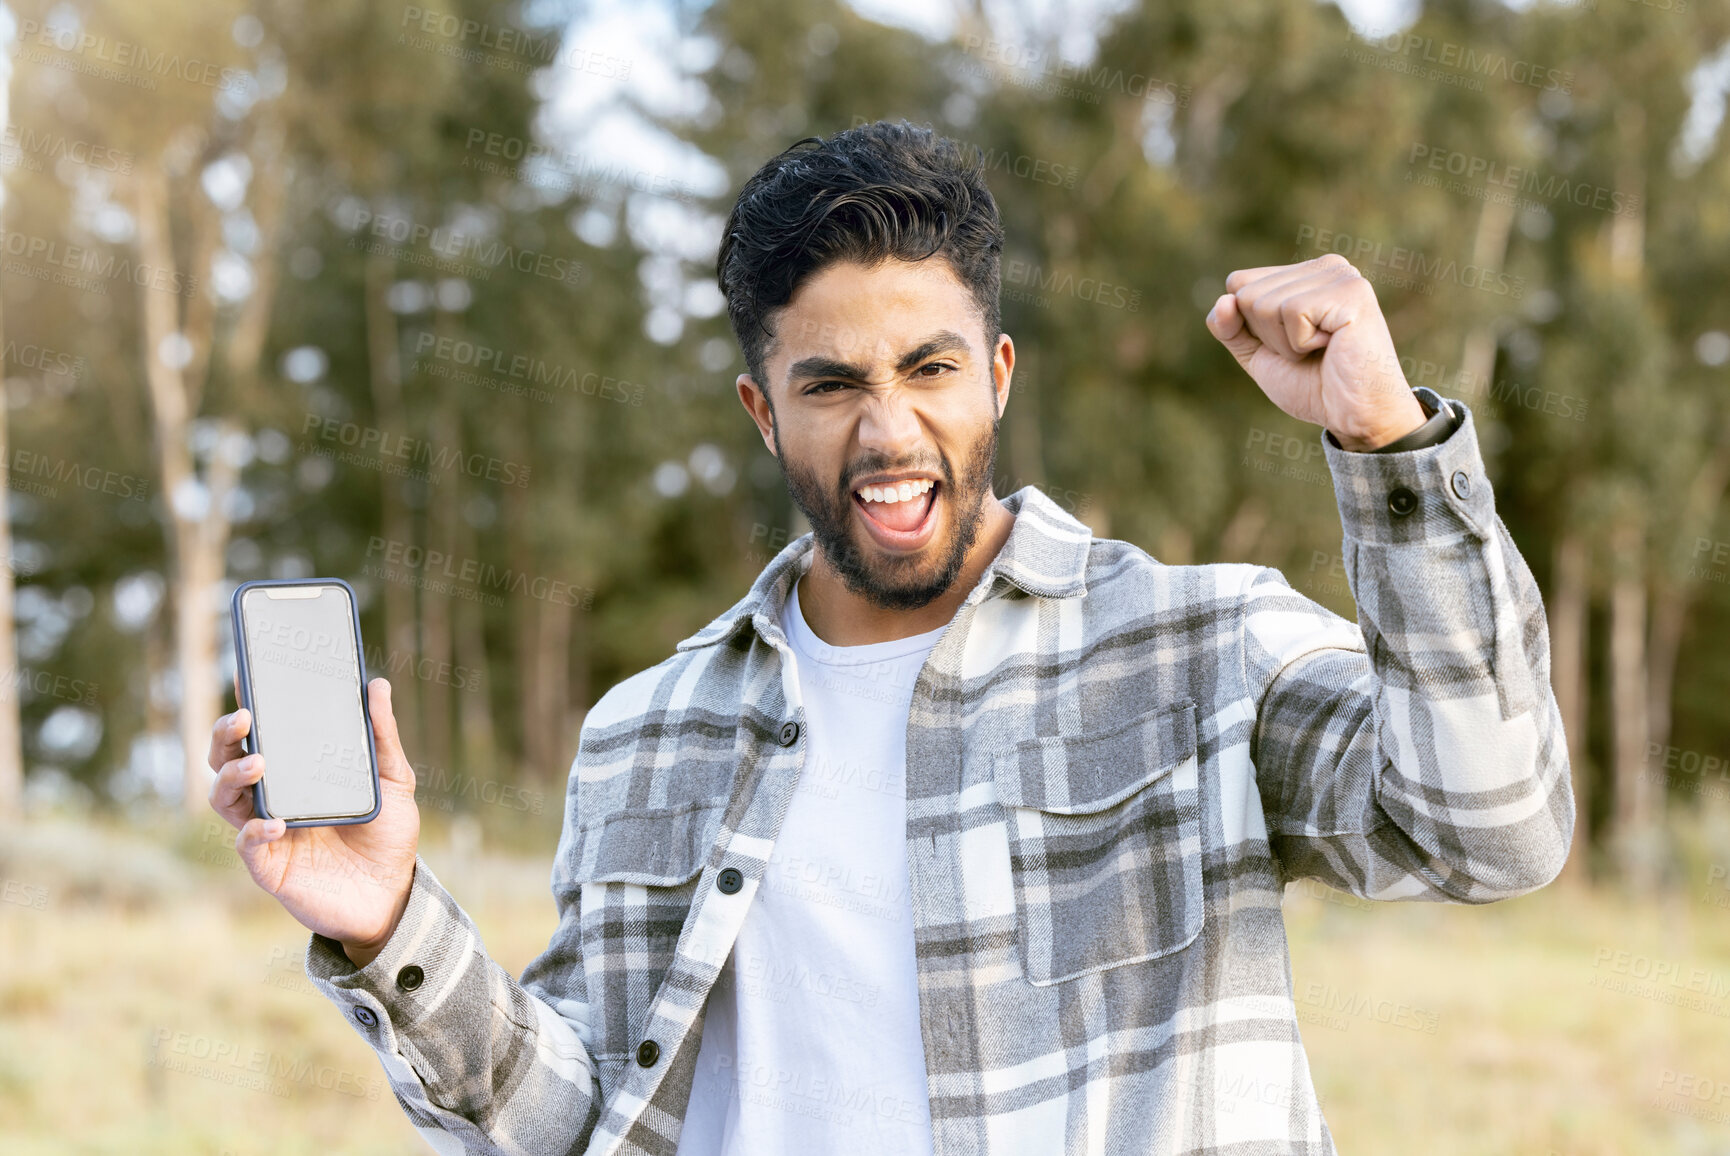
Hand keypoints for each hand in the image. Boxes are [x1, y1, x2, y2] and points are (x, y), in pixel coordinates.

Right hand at [207, 675, 420, 967]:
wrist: (393, 894)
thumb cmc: (388, 834)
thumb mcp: (393, 780)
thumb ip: (382, 737)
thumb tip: (377, 685)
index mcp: (295, 773)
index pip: (259, 736)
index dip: (245, 709)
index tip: (247, 679)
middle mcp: (272, 798)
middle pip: (226, 761)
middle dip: (224, 736)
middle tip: (243, 718)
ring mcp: (266, 831)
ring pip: (224, 798)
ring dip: (233, 776)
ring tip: (258, 762)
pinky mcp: (269, 866)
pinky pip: (247, 844)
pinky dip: (255, 831)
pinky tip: (276, 823)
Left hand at [1205, 253, 1427, 451]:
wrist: (1355, 416)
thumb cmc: (1313, 385)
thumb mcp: (1258, 355)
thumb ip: (1231, 328)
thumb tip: (1224, 299)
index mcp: (1304, 274)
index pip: (1238, 283)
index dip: (1249, 326)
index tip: (1288, 343)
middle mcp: (1324, 266)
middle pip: (1246, 294)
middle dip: (1267, 337)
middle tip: (1308, 352)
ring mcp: (1340, 275)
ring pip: (1265, 303)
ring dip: (1285, 343)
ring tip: (1322, 350)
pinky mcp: (1350, 291)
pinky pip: (1291, 312)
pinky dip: (1301, 344)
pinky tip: (1332, 347)